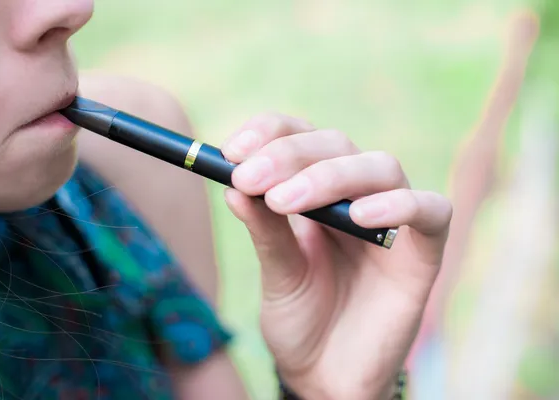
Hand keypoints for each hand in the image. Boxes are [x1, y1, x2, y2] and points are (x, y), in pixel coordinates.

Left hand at [221, 114, 451, 399]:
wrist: (328, 376)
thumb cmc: (302, 320)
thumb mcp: (277, 273)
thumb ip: (265, 229)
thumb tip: (233, 184)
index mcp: (316, 192)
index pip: (301, 137)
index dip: (270, 133)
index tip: (231, 151)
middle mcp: (355, 196)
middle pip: (336, 144)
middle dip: (289, 156)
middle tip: (250, 178)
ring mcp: (393, 220)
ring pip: (380, 166)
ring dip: (330, 176)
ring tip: (286, 203)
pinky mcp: (423, 252)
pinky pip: (431, 211)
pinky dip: (399, 205)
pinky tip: (359, 217)